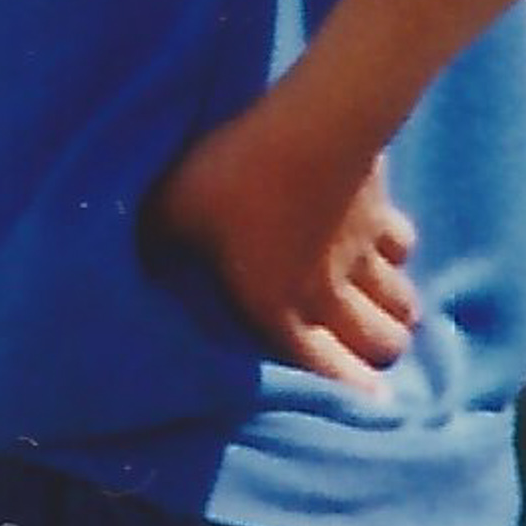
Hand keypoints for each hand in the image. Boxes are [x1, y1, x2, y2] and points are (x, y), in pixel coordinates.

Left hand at [146, 89, 414, 392]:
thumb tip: (119, 265)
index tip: (361, 399)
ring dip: (393, 311)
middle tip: (363, 347)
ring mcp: (364, 256)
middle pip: (382, 344)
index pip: (328, 373)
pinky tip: (379, 247)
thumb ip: (153, 244)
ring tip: (376, 309)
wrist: (310, 126)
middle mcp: (327, 292)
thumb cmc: (230, 176)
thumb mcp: (173, 213)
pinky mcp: (385, 215)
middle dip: (377, 353)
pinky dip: (396, 255)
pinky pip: (405, 250)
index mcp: (275, 306)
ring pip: (402, 306)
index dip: (347, 392)